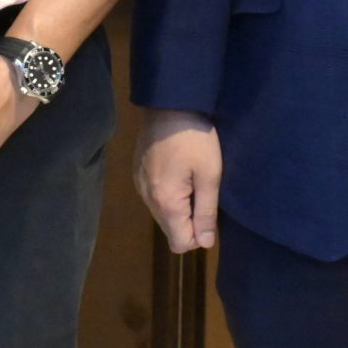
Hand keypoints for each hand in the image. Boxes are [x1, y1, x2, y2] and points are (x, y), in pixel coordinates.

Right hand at [135, 110, 221, 252]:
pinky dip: (168, 193)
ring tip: (192, 179)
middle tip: (204, 192)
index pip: (180, 244)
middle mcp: (147, 199)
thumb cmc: (194, 138)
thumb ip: (206, 212)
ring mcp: (140, 186)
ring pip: (162, 213)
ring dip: (179, 207)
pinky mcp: (138, 173)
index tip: (209, 213)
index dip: (199, 237)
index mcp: (166, 202)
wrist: (168, 102)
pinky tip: (178, 170)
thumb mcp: (209, 174)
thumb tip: (205, 243)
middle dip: (189, 221)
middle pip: (170, 230)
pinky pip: (155, 197)